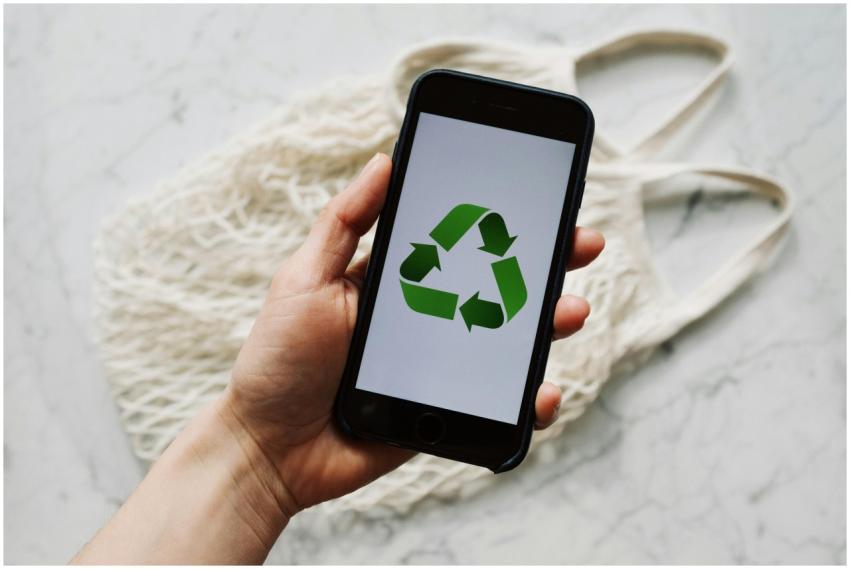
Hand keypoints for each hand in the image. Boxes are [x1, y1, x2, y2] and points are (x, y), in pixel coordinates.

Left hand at [222, 153, 604, 515]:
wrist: (267, 448)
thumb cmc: (278, 360)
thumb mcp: (304, 279)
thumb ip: (345, 223)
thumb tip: (385, 159)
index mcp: (394, 280)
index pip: (458, 243)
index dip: (498, 223)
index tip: (538, 200)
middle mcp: (424, 317)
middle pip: (495, 286)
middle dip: (544, 265)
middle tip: (580, 244)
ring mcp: (439, 366)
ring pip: (507, 341)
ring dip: (548, 324)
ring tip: (570, 311)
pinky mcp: (445, 410)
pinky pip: (497, 403)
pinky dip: (527, 400)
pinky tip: (542, 391)